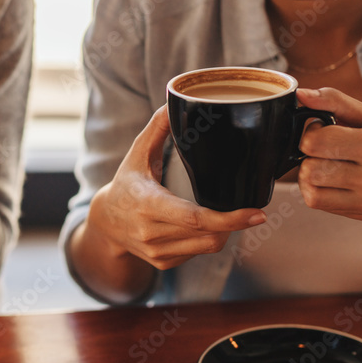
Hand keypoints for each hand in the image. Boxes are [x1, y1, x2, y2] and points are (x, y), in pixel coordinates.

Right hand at [85, 107, 266, 269]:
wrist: (105, 222)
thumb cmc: (127, 183)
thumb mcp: (138, 154)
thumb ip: (158, 128)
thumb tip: (174, 100)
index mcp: (148, 204)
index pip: (194, 218)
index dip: (229, 219)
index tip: (256, 213)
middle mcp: (151, 233)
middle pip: (207, 234)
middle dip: (233, 224)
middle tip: (252, 211)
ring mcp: (156, 252)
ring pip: (206, 247)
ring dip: (224, 233)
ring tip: (229, 216)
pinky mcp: (162, 263)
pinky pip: (197, 255)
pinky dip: (207, 241)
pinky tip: (205, 227)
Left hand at [295, 87, 361, 219]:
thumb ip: (337, 102)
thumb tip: (302, 94)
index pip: (317, 143)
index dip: (311, 132)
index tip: (323, 128)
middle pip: (311, 170)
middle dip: (309, 156)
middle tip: (325, 148)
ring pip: (312, 193)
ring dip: (310, 176)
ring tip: (326, 164)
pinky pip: (322, 205)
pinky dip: (319, 191)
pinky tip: (333, 179)